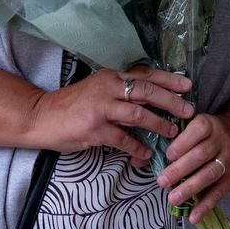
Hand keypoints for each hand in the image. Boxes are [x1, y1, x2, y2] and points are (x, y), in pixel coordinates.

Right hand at [24, 66, 193, 167]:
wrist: (41, 116)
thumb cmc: (72, 104)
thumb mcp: (98, 89)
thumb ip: (121, 91)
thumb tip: (152, 98)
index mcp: (111, 76)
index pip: (145, 74)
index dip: (168, 79)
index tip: (188, 85)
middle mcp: (107, 88)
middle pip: (147, 91)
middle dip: (171, 101)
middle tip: (188, 110)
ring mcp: (101, 109)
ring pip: (138, 114)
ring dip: (159, 124)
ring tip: (172, 132)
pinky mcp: (94, 129)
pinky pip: (123, 139)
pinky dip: (137, 147)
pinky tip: (147, 153)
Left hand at [158, 111, 229, 223]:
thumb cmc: (207, 132)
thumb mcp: (191, 127)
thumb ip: (165, 141)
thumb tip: (136, 160)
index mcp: (208, 124)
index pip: (197, 131)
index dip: (182, 144)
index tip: (167, 155)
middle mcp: (220, 140)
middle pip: (201, 155)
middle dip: (180, 169)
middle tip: (161, 182)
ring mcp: (228, 159)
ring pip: (210, 173)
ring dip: (191, 188)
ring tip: (173, 199)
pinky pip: (219, 192)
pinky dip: (206, 206)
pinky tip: (193, 217)